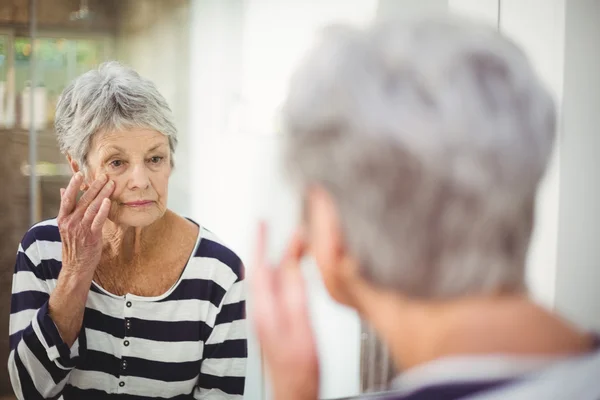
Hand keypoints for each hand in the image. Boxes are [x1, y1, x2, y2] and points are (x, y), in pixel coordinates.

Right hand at [57, 172, 113, 277]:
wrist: (76, 267)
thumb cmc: (74, 245)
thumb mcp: (66, 226)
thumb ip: (66, 207)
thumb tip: (63, 189)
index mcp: (63, 218)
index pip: (68, 198)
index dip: (74, 186)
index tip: (80, 174)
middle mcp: (70, 222)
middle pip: (83, 200)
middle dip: (95, 186)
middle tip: (104, 175)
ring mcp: (80, 229)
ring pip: (92, 208)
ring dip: (102, 194)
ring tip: (111, 184)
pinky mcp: (91, 236)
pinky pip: (98, 220)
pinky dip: (102, 210)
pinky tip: (108, 201)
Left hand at [250, 223, 319, 399]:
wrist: (293, 391)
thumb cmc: (299, 367)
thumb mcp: (301, 325)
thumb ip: (295, 292)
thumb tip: (290, 261)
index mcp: (264, 309)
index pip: (257, 266)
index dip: (259, 241)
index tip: (262, 221)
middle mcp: (260, 310)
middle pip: (261, 270)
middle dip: (269, 246)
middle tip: (278, 227)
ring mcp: (264, 316)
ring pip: (267, 278)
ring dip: (276, 258)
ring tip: (290, 243)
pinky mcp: (271, 321)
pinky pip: (273, 288)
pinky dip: (281, 272)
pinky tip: (289, 270)